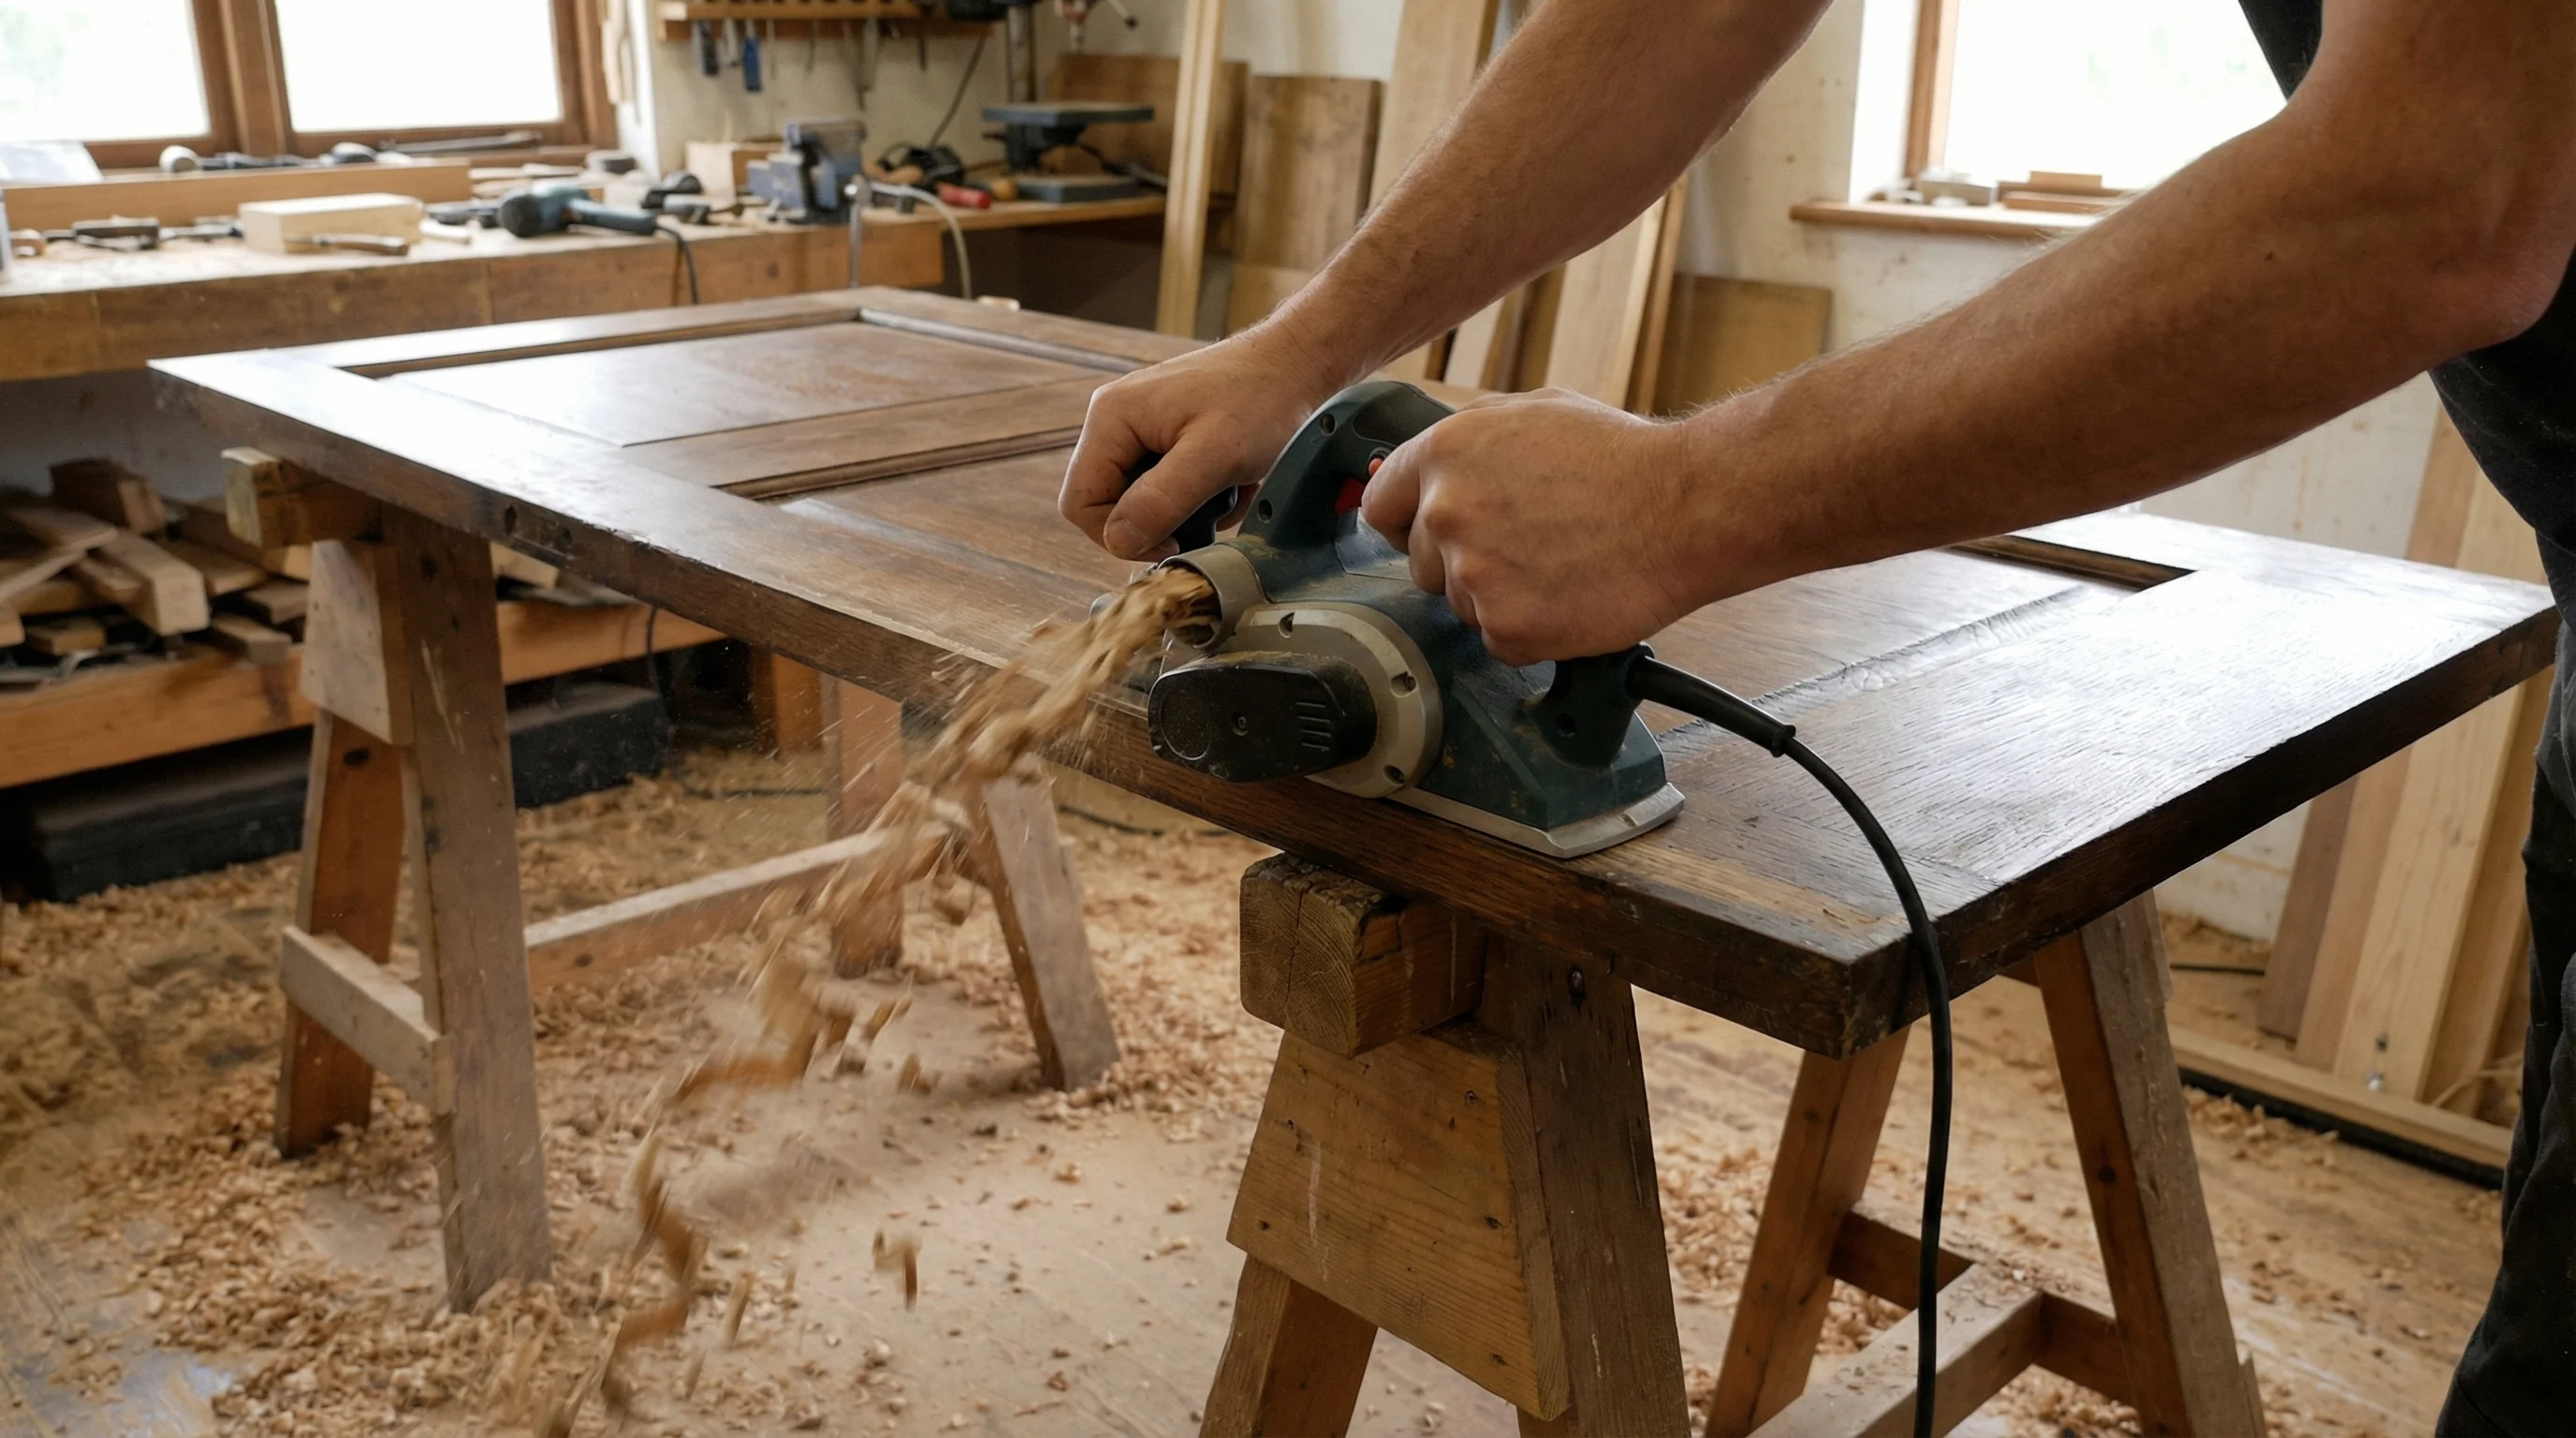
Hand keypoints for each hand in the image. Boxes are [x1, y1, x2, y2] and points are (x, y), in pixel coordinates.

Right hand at [1060, 328, 1343, 560]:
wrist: (1301, 363)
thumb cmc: (1262, 398)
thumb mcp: (1214, 456)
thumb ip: (1161, 499)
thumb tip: (1118, 540)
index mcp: (1112, 418)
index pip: (1080, 502)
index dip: (1117, 536)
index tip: (1170, 543)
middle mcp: (1116, 420)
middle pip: (1108, 503)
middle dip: (1155, 523)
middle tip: (1204, 526)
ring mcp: (1142, 427)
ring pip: (1140, 498)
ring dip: (1183, 513)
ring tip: (1226, 497)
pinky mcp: (1169, 436)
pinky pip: (1166, 485)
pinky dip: (1199, 497)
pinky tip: (1233, 485)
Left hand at [1361, 388, 1710, 665]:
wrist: (1684, 508)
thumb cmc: (1622, 458)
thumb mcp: (1534, 412)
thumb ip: (1469, 436)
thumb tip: (1423, 462)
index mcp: (1444, 454)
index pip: (1380, 506)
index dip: (1408, 523)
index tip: (1432, 534)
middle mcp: (1446, 513)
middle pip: (1421, 563)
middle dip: (1462, 561)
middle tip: (1528, 545)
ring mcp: (1472, 574)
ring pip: (1460, 605)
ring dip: (1500, 595)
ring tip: (1560, 563)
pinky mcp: (1506, 627)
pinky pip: (1498, 640)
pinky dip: (1531, 629)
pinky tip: (1570, 594)